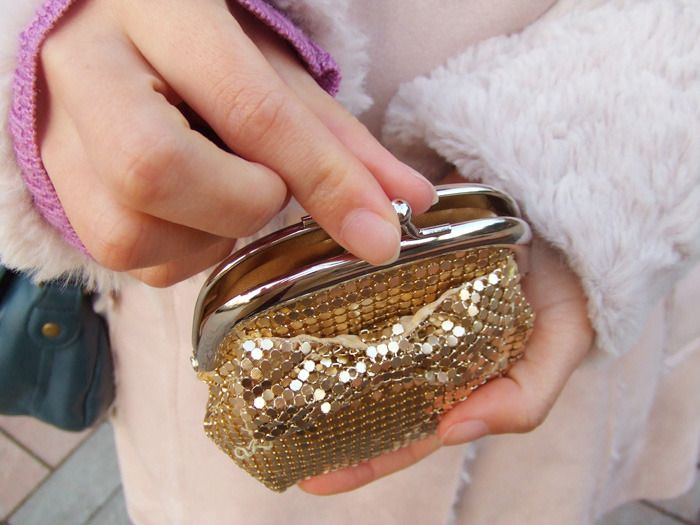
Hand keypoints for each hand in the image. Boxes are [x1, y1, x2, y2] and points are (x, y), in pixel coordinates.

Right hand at [38, 0, 435, 285]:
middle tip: (264, 188)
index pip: (247, 106)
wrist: (99, 41)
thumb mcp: (271, 74)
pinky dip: (183, 253)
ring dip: (209, 235)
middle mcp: (88, 69)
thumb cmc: (196, 51)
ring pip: (133, 233)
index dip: (322, 177)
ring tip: (222, 192)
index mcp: (159, 13)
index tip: (380, 233)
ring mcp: (55, 135)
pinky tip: (192, 214)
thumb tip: (410, 201)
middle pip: (159, 171)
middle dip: (242, 203)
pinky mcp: (52, 189)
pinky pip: (125, 260)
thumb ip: (338, 138)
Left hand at [298, 175, 593, 493]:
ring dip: (314, 357)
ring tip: (265, 377)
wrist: (557, 203)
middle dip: (323, 416)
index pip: (409, 430)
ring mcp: (404, 302)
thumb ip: (524, 397)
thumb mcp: (562, 343)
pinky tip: (294, 306)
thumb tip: (453, 433)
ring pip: (353, 339)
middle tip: (271, 433)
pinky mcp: (391, 260)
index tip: (317, 480)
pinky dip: (328, 296)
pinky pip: (355, 282)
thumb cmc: (566, 279)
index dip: (368, 460)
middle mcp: (426, 346)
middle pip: (368, 392)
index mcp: (461, 378)